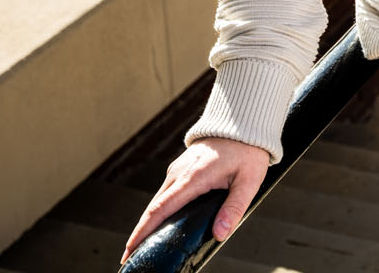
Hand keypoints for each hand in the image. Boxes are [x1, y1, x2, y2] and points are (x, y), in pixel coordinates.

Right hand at [120, 136, 269, 263]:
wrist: (243, 123)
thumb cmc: (247, 151)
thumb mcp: (249, 180)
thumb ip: (234, 208)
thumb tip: (220, 233)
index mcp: (193, 178)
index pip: (160, 209)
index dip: (143, 231)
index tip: (130, 249)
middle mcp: (179, 173)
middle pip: (152, 208)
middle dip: (139, 233)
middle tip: (129, 256)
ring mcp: (178, 170)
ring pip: (157, 200)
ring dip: (147, 222)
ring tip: (140, 245)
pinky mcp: (181, 169)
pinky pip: (164, 193)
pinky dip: (157, 210)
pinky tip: (159, 224)